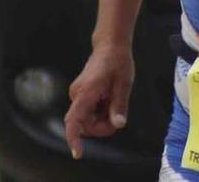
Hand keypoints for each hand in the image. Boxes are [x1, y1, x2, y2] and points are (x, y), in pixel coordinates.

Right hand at [64, 44, 134, 159]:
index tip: (78, 153)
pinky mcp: (80, 96)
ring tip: (114, 100)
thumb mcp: (124, 83)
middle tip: (119, 114)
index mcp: (86, 92)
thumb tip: (118, 125)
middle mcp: (77, 95)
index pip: (74, 120)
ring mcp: (77, 96)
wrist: (110, 46)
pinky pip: (88, 112)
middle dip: (102, 126)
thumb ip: (120, 105)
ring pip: (87, 120)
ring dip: (102, 118)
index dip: (74, 139)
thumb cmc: (118, 62)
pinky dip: (100, 112)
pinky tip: (109, 98)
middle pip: (85, 125)